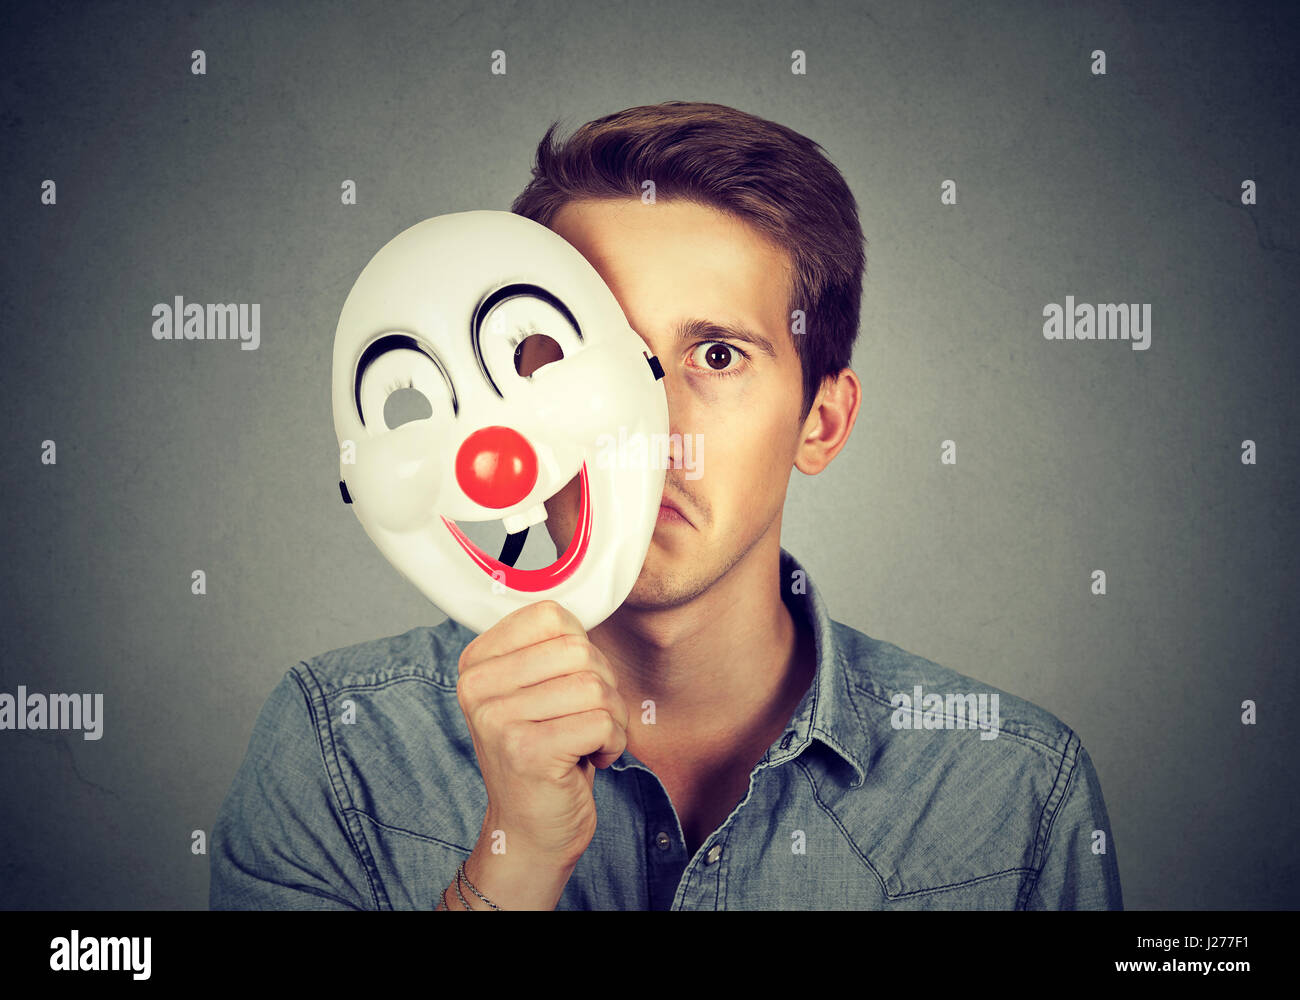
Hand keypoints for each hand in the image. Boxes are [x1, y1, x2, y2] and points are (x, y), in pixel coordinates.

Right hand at [456, 599, 629, 869]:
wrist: (530, 831)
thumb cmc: (544, 752)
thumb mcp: (534, 691)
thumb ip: (548, 647)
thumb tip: (584, 604)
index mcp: (476, 662)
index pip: (551, 615)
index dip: (581, 648)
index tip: (570, 684)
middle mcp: (477, 687)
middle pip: (578, 650)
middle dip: (604, 686)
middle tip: (587, 719)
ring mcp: (497, 720)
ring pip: (595, 686)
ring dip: (611, 718)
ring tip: (589, 740)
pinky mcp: (526, 752)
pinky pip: (601, 722)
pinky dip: (612, 743)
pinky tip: (591, 760)